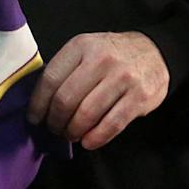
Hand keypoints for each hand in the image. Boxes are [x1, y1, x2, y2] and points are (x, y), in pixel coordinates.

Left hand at [28, 31, 168, 148]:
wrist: (153, 51)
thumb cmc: (110, 54)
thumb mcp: (85, 50)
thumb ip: (65, 70)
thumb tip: (41, 102)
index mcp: (81, 46)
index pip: (50, 78)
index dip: (38, 103)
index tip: (34, 117)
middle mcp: (101, 59)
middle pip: (66, 99)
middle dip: (55, 120)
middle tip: (54, 128)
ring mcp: (123, 78)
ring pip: (87, 113)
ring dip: (73, 131)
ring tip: (70, 134)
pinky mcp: (140, 97)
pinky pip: (112, 124)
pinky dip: (96, 138)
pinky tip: (88, 142)